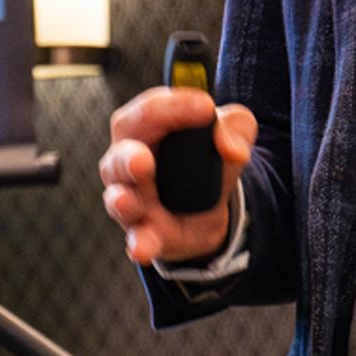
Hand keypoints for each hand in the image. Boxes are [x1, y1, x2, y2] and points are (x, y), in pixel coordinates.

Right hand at [99, 86, 256, 267]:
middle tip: (142, 160)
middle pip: (118, 156)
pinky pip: (137, 238)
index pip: (149, 110)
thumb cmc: (208, 157)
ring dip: (123, 201)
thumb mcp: (231, 134)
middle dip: (127, 158)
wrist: (215, 206)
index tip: (205, 109)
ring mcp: (132, 199)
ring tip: (127, 202)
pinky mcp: (144, 231)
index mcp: (144, 128)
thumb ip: (236, 127)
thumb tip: (231, 148)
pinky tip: (141, 248)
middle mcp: (127, 162)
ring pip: (119, 199)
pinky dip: (139, 243)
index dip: (173, 107)